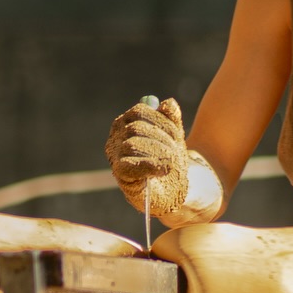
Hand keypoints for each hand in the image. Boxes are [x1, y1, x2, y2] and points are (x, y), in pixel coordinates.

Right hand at [104, 97, 189, 217]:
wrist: (173, 189)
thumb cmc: (169, 158)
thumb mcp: (174, 135)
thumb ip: (171, 118)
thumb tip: (168, 103)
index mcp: (127, 123)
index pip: (139, 112)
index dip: (160, 120)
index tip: (176, 133)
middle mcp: (116, 137)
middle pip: (136, 127)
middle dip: (161, 137)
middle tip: (177, 149)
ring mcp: (115, 156)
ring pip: (133, 145)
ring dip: (158, 152)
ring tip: (172, 162)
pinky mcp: (120, 174)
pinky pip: (130, 166)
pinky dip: (150, 165)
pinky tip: (164, 169)